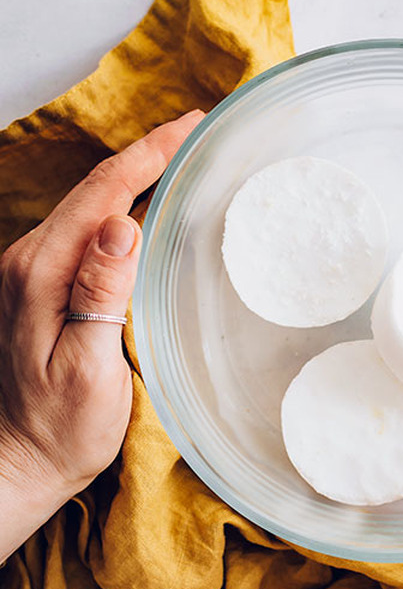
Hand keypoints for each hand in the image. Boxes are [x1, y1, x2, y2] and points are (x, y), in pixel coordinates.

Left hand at [0, 109, 204, 560]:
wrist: (18, 461)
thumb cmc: (61, 430)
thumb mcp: (89, 372)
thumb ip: (100, 296)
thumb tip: (121, 226)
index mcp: (41, 275)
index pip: (102, 196)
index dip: (149, 154)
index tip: (191, 127)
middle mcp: (28, 261)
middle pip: (93, 189)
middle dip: (146, 152)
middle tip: (198, 129)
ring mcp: (30, 271)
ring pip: (88, 204)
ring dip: (134, 174)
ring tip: (180, 154)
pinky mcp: (39, 284)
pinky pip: (84, 228)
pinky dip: (119, 203)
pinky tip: (146, 202)